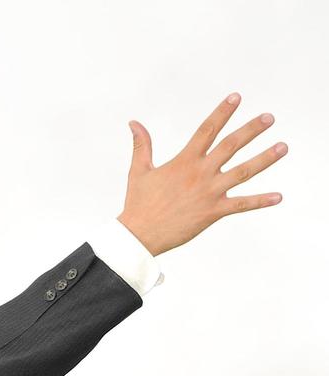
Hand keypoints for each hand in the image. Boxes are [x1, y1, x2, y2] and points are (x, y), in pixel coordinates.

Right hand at [116, 93, 286, 256]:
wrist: (139, 235)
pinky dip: (260, 201)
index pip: (207, 130)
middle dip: (252, 130)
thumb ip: (141, 145)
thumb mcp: (139, 171)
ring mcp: (209, 192)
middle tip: (269, 118)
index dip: (222, 112)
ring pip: (244, 171)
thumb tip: (134, 123)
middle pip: (231, 145)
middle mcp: (200, 173)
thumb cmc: (138, 203)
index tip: (236, 97)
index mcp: (184, 161)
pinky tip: (278, 197)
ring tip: (283, 147)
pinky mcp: (213, 212)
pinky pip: (242, 205)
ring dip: (265, 158)